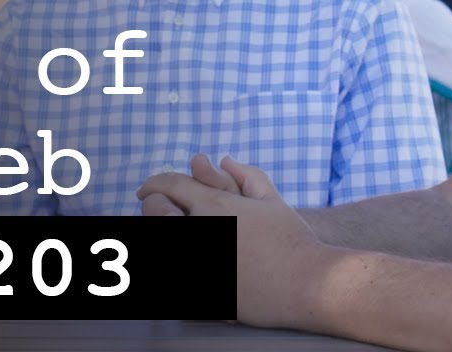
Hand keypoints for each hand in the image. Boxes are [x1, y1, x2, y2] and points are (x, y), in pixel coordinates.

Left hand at [138, 156, 329, 328]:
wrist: (305, 283)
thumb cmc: (292, 240)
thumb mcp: (271, 200)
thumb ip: (246, 176)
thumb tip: (224, 160)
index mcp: (214, 205)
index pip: (170, 186)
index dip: (154, 183)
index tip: (146, 189)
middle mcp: (199, 231)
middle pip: (154, 210)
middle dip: (152, 204)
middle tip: (155, 208)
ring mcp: (196, 262)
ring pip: (159, 240)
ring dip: (159, 232)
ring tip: (166, 230)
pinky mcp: (198, 292)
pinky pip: (169, 275)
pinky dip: (168, 261)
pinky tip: (173, 261)